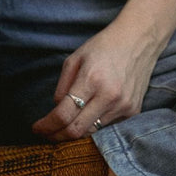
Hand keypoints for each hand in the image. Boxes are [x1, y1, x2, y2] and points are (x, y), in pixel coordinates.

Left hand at [31, 15, 164, 141]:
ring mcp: (124, 106)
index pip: (63, 114)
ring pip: (91, 131)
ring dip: (74, 131)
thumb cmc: (104, 47)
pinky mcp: (133, 111)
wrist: (139, 40)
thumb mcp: (75, 59)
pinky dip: (93, 125)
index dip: (47, 126)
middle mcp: (109, 96)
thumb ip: (62, 86)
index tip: (36, 128)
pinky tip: (86, 116)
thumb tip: (56, 110)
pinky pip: (107, 126)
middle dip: (57, 136)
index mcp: (91, 80)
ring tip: (63, 125)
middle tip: (46, 134)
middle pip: (76, 130)